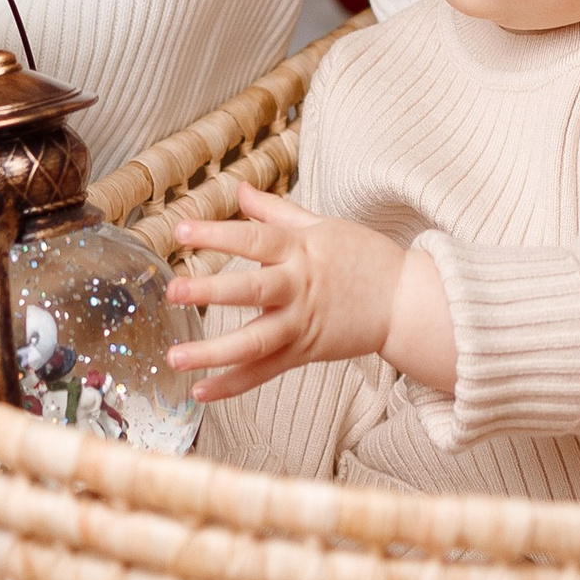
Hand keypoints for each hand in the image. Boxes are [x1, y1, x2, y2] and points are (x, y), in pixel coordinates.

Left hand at [164, 184, 454, 400]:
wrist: (406, 302)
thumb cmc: (364, 258)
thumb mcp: (322, 226)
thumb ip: (276, 211)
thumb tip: (240, 189)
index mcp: (300, 250)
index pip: (252, 237)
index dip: (216, 233)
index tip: (180, 230)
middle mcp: (298, 287)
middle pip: (250, 289)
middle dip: (210, 291)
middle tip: (173, 291)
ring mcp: (301, 324)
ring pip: (254, 341)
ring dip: (213, 351)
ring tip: (176, 356)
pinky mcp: (305, 353)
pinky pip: (265, 372)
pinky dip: (233, 385)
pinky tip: (200, 390)